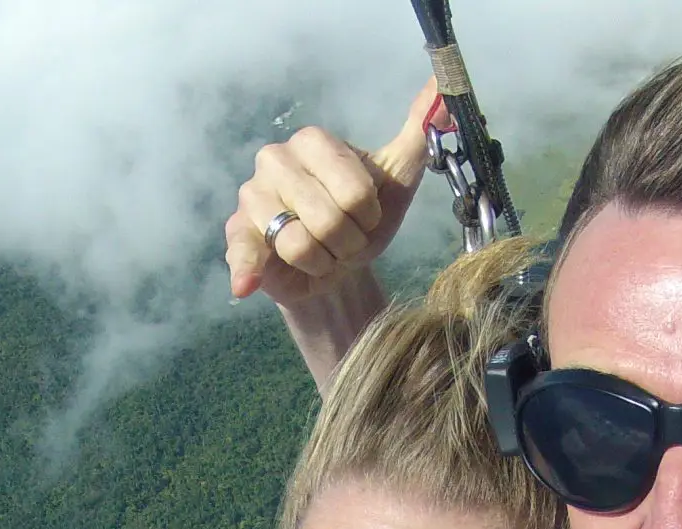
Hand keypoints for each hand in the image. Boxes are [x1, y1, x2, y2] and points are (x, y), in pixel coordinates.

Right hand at [224, 86, 436, 304]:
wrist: (333, 268)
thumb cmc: (360, 221)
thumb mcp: (395, 180)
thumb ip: (419, 135)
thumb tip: (444, 91)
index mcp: (313, 141)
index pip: (355, 190)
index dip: (368, 218)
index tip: (365, 219)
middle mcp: (275, 159)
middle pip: (327, 219)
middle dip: (347, 245)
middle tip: (342, 243)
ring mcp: (252, 196)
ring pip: (298, 245)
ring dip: (321, 264)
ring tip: (320, 256)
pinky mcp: (237, 234)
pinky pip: (246, 254)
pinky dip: (249, 271)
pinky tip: (250, 284)